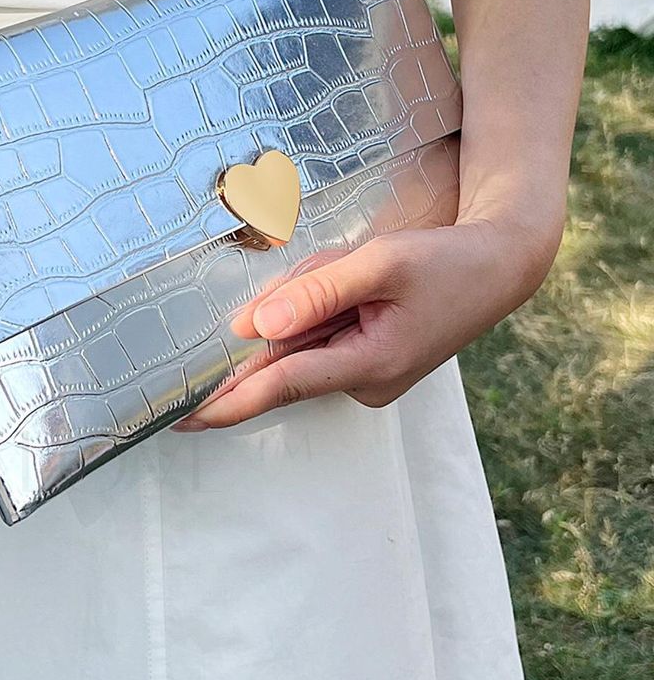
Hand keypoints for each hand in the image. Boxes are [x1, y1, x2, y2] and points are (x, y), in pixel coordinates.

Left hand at [170, 216, 557, 430]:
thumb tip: (256, 325)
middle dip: (290, 307)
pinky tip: (358, 276)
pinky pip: (322, 330)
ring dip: (315, 296)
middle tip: (340, 269)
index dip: (226, 400)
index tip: (179, 417)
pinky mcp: (368, 358)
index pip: (279, 385)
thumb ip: (316, 293)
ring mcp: (366, 374)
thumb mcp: (379, 263)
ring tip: (363, 267)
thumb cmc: (445, 262)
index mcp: (368, 366)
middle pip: (289, 350)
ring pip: (304, 336)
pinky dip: (326, 301)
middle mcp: (363, 381)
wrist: (500, 265)